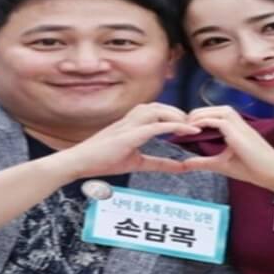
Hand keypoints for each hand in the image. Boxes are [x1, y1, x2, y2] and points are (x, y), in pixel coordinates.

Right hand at [57, 103, 200, 178]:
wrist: (79, 163)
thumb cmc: (103, 161)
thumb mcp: (137, 162)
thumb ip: (159, 163)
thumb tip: (181, 167)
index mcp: (132, 123)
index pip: (157, 112)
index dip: (175, 115)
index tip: (191, 125)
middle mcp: (131, 120)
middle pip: (160, 106)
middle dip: (179, 113)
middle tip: (194, 125)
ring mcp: (128, 126)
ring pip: (157, 111)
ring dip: (176, 116)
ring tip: (191, 126)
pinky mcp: (127, 135)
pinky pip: (153, 126)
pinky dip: (171, 126)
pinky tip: (184, 130)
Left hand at [183, 106, 273, 193]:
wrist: (273, 174)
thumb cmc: (253, 169)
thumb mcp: (221, 165)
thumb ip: (203, 162)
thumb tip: (184, 164)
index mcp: (235, 126)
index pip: (212, 114)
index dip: (197, 119)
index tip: (182, 129)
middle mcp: (237, 121)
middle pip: (211, 109)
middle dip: (193, 115)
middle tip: (179, 127)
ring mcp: (238, 124)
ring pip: (214, 111)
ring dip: (197, 117)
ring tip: (184, 127)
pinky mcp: (238, 131)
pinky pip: (217, 120)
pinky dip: (203, 123)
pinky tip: (193, 131)